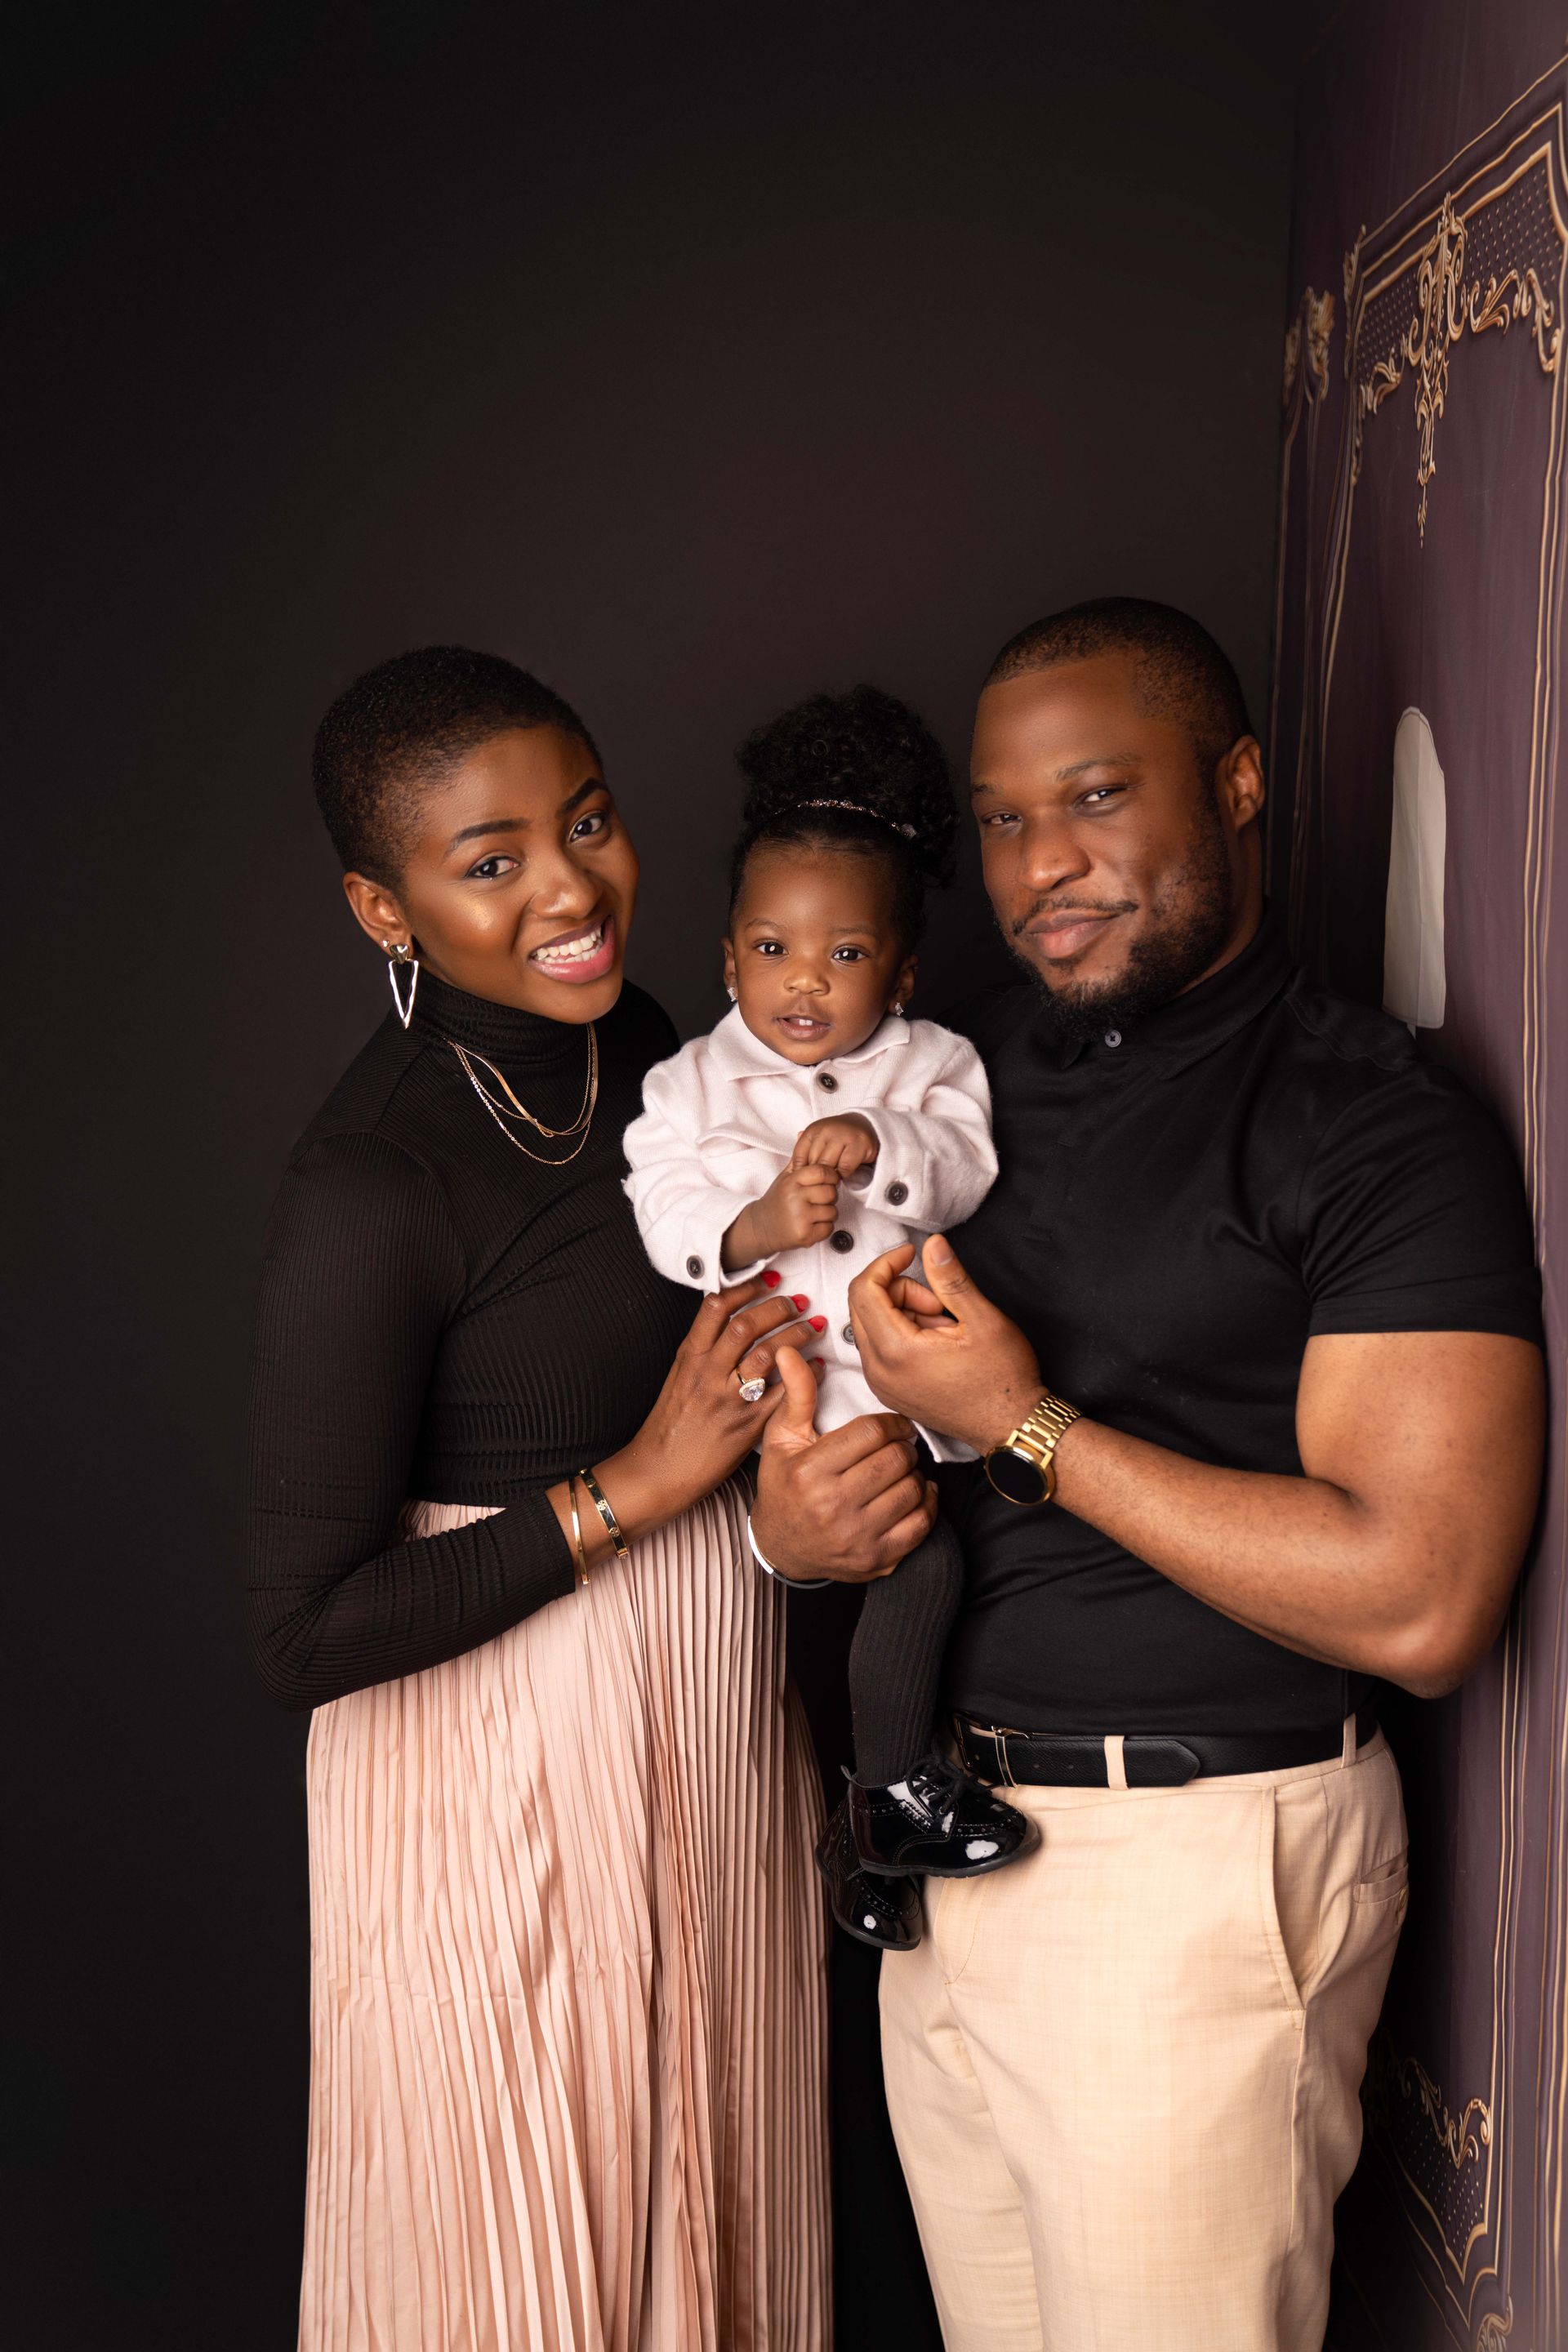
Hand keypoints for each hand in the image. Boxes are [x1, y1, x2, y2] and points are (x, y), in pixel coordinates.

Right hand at [598, 1274, 821, 1535]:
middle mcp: (708, 1373)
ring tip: (814, 1325)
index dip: (746, 1288)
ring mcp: (728, 1399)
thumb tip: (730, 1322)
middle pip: (747, 1325)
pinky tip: (819, 1366)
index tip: (767, 1280)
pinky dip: (807, 1375)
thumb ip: (703, 1350)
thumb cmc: (670, 1426)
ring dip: (797, 1334)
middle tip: (798, 1300)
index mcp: (689, 1357)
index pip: (717, 1308)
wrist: (659, 1471)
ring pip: (768, 1354)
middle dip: (778, 1306)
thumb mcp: (679, 1377)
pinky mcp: (747, 1425)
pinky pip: (784, 1393)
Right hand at [724, 1163, 841, 1266]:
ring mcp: (800, 1218)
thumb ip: (798, 1159)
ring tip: (812, 1212)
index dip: (830, 1176)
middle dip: (829, 1196)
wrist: (761, 1227)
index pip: (822, 1172)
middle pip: (831, 1192)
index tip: (828, 1181)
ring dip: (827, 1213)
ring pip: (832, 1211)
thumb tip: (802, 1133)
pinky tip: (811, 1224)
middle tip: (818, 1199)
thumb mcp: (784, 1177)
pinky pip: (828, 1228)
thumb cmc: (776, 1200)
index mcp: (792, 1181)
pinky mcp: (804, 1235)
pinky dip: (823, 1228)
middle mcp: (795, 1198)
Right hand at [751, 1347, 936, 1582]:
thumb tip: (789, 1351)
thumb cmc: (783, 1485)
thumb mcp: (782, 1438)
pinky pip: (921, 1525)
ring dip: (914, 1474)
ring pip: (912, 1489)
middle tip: (899, 1445)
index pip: (871, 1433)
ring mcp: (857, 1537)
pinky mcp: (876, 1559)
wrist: (781, 1547)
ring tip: (902, 1469)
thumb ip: (797, 1394)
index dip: (890, 1423)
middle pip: (896, 1460)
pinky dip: (927, 1504)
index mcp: (810, 1471)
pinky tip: (915, 1493)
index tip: (893, 1425)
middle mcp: (833, 1506)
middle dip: (904, 1447)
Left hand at [790, 1112, 879, 1176]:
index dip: (801, 1172)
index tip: (806, 1179)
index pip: (799, 1156)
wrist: (864, 1126)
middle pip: (815, 1163)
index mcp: (813, 1130)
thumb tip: (791, 1171)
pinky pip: (846, 1167)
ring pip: (829, 1166)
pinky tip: (844, 1175)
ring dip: (830, 1177)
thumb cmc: (837, 1138)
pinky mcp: (859, 1143)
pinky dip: (844, 1175)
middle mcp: (827, 1130)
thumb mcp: (818, 1142)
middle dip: (817, 1176)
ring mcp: (844, 1135)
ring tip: (831, 1180)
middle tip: (819, 1184)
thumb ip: (805, 1153)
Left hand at [849, 1235, 1044, 1454]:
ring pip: (871, 1325)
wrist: (1011, 1426)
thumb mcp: (982, 1319)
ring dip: (903, 1312)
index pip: (864, 1289)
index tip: (911, 1253)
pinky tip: (937, 1341)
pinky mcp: (890, 1391)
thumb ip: (951, 1278)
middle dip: (898, 1289)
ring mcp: (881, 1384)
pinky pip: (880, 1348)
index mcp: (896, 1352)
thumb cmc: (1002, 1379)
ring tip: (945, 1326)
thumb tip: (933, 1245)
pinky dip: (902, 1333)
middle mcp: (878, 1371)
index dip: (886, 1262)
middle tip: (939, 1301)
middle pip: (863, 1305)